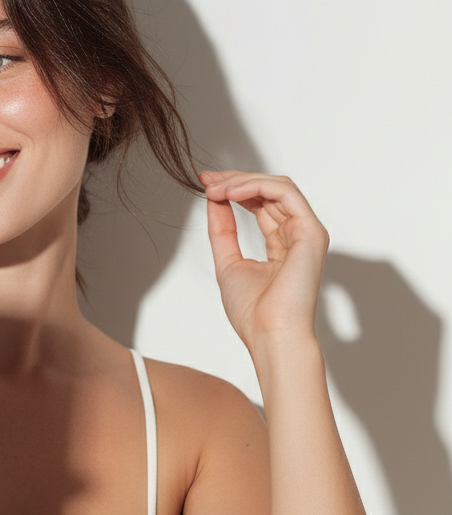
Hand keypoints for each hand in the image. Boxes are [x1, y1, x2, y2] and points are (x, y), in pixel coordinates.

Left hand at [200, 171, 328, 351]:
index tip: (205, 184)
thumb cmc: (253, 312)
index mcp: (281, 243)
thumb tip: (213, 200)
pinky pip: (286, 193)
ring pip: (278, 186)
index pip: (260, 203)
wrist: (269, 334)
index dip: (233, 189)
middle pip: (269, 190)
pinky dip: (256, 186)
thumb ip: (223, 230)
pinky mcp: (311, 231)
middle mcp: (297, 234)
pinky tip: (231, 193)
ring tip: (215, 188)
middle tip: (206, 179)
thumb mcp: (228, 262)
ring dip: (242, 181)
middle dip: (234, 180)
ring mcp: (306, 232)